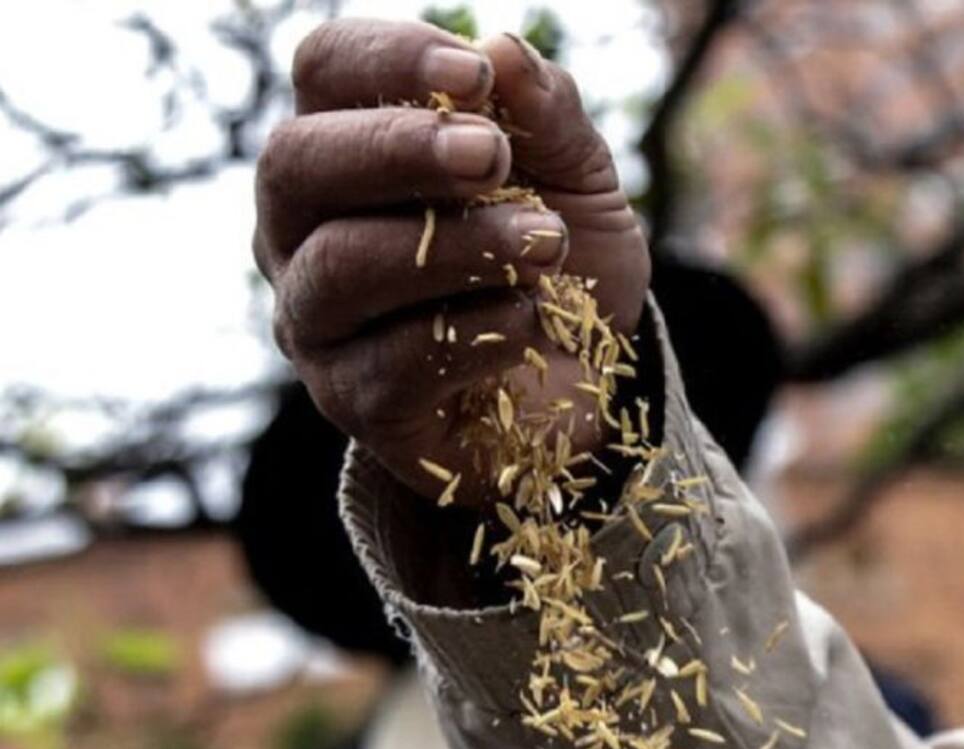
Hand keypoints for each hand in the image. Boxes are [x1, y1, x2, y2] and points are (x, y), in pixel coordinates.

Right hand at [254, 20, 649, 504]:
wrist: (586, 381)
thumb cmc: (559, 263)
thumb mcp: (576, 179)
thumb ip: (546, 116)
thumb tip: (504, 50)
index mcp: (349, 148)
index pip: (325, 71)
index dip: (389, 60)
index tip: (475, 77)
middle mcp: (304, 229)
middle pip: (293, 162)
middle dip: (396, 151)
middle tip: (491, 157)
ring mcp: (317, 321)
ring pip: (340, 266)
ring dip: (453, 248)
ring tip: (543, 245)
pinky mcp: (354, 400)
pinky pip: (392, 361)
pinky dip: (476, 333)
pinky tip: (530, 321)